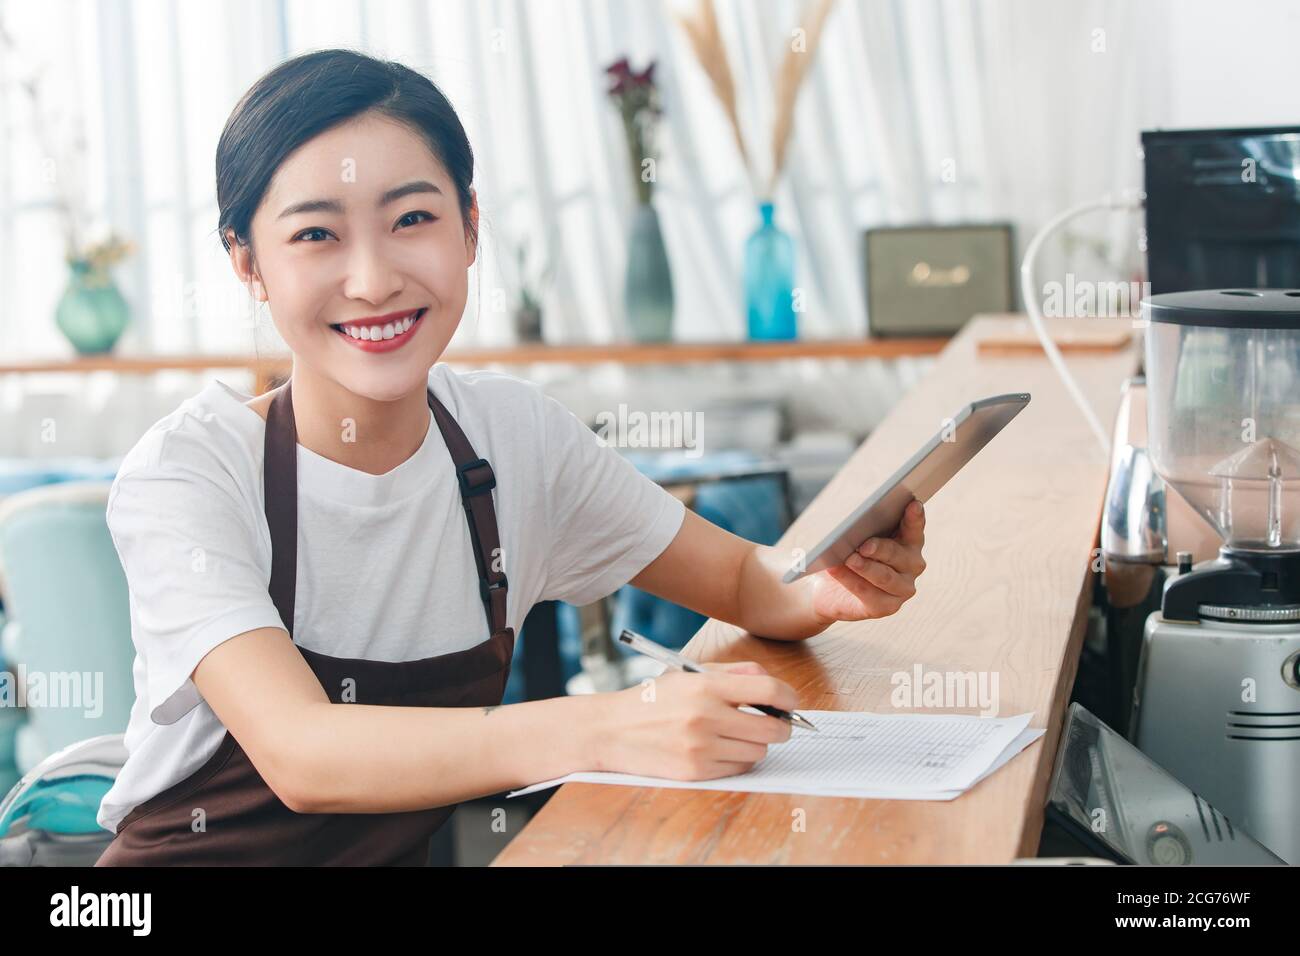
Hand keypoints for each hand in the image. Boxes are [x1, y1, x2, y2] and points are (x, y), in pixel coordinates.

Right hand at [595, 660, 794, 779]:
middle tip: (776, 723)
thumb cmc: (653, 700)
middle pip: (772, 728)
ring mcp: (701, 747)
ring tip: (740, 735)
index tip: (791, 702)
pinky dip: (738, 760)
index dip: (789, 697)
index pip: (768, 690)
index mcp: (706, 686)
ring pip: (758, 751)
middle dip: (781, 726)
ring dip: (757, 744)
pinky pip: (738, 769)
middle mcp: (705, 716)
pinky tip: (723, 749)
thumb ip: (733, 673)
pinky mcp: (695, 772)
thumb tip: (771, 684)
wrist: (611, 730)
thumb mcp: (689, 674)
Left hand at [807, 498, 926, 624]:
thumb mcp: (852, 537)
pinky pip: (869, 594)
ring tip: (849, 559)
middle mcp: (912, 565)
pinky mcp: (888, 606)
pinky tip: (836, 571)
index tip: (913, 504)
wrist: (828, 587)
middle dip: (880, 548)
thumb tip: (854, 525)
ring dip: (866, 567)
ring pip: (885, 576)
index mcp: (909, 542)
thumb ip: (860, 529)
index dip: (915, 517)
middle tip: (863, 545)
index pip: (914, 528)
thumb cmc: (845, 553)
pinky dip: (850, 581)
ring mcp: (903, 587)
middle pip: (898, 554)